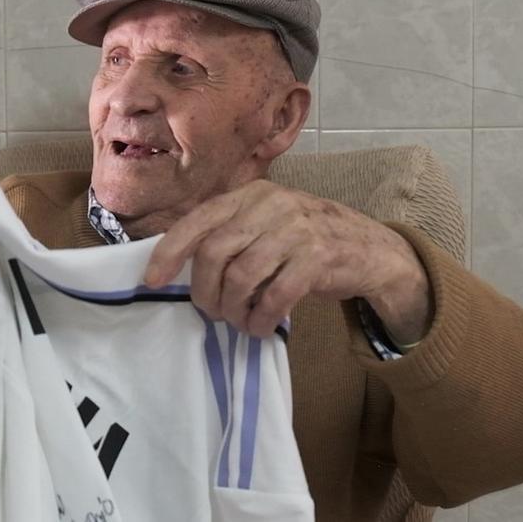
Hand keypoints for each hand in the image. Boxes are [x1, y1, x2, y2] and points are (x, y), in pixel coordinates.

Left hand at [144, 180, 431, 341]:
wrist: (369, 249)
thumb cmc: (306, 241)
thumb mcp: (267, 224)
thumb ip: (230, 235)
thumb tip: (178, 266)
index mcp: (251, 195)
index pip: (199, 220)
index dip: (170, 251)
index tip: (153, 280)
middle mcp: (271, 205)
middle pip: (214, 253)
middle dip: (204, 292)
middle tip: (212, 312)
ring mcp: (297, 229)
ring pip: (241, 277)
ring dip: (233, 310)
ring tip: (239, 321)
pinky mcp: (318, 257)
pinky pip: (275, 296)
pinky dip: (261, 318)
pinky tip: (261, 327)